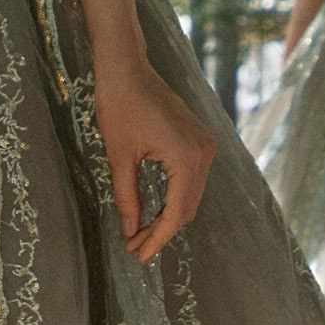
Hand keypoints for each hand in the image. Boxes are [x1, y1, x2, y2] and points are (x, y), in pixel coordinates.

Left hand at [92, 52, 215, 267]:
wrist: (127, 69)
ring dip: (168, 216)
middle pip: (187, 208)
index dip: (157, 239)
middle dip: (161, 231)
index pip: (175, 213)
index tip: (139, 256)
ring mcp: (205, 145)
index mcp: (186, 158)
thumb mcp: (119, 157)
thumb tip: (131, 231)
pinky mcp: (199, 140)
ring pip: (190, 196)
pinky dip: (174, 197)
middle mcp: (203, 153)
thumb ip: (127, 197)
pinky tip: (154, 209)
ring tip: (140, 233)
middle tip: (134, 247)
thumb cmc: (119, 106)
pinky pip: (191, 178)